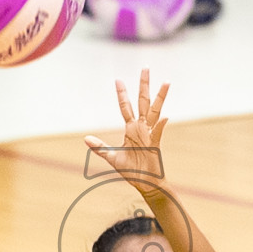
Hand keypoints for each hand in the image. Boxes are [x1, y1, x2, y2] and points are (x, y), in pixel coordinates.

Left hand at [83, 69, 169, 191]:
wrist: (145, 183)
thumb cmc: (131, 170)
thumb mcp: (112, 157)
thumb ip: (100, 148)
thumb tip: (86, 138)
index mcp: (131, 129)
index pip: (125, 106)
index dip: (122, 93)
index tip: (118, 79)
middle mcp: (141, 128)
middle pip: (143, 101)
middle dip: (144, 85)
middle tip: (145, 68)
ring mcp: (150, 134)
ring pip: (155, 111)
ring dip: (160, 97)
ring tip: (166, 83)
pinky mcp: (155, 145)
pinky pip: (158, 133)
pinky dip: (160, 126)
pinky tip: (165, 117)